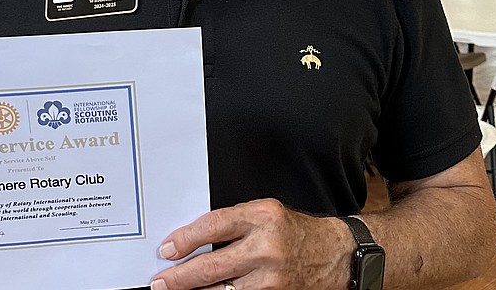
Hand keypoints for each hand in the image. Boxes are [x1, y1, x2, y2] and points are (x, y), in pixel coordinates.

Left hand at [150, 198, 353, 289]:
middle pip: (212, 266)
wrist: (335, 255)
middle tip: (160, 282)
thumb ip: (233, 223)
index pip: (213, 226)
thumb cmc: (294, 231)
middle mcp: (266, 247)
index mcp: (262, 216)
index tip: (167, 249)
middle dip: (180, 277)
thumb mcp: (265, 213)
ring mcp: (271, 278)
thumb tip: (192, 241)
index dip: (185, 240)